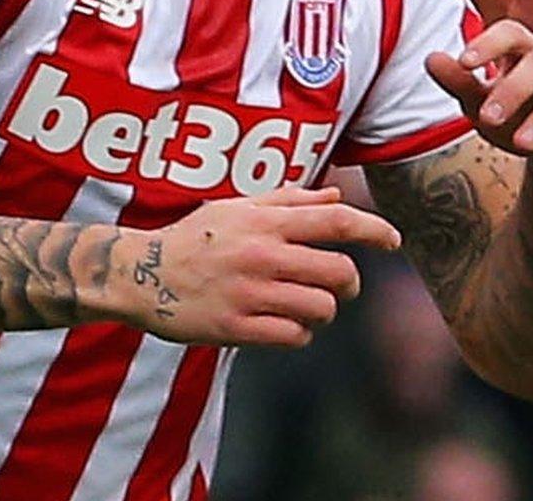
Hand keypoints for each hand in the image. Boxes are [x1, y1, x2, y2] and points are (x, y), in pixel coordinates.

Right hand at [123, 185, 399, 347]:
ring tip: (310, 309)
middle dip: (350, 283)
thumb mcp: (238, 207)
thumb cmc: (194, 237)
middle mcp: (262, 256)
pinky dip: (300, 334)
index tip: (394, 241)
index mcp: (266, 223)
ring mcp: (249, 293)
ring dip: (325, 312)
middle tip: (341, 286)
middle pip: (339, 271)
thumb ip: (289, 201)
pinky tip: (287, 326)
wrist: (138, 274)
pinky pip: (293, 337)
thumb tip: (337, 196)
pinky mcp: (235, 328)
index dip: (375, 231)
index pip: (337, 222)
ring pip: (321, 308)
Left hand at [426, 19, 532, 189]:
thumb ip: (460, 83)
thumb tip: (432, 59)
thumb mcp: (481, 105)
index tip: (464, 62)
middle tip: (487, 118)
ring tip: (519, 144)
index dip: (490, 43)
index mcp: (530, 51)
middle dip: (515, 88)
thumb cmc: (515, 121)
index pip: (513, 32)